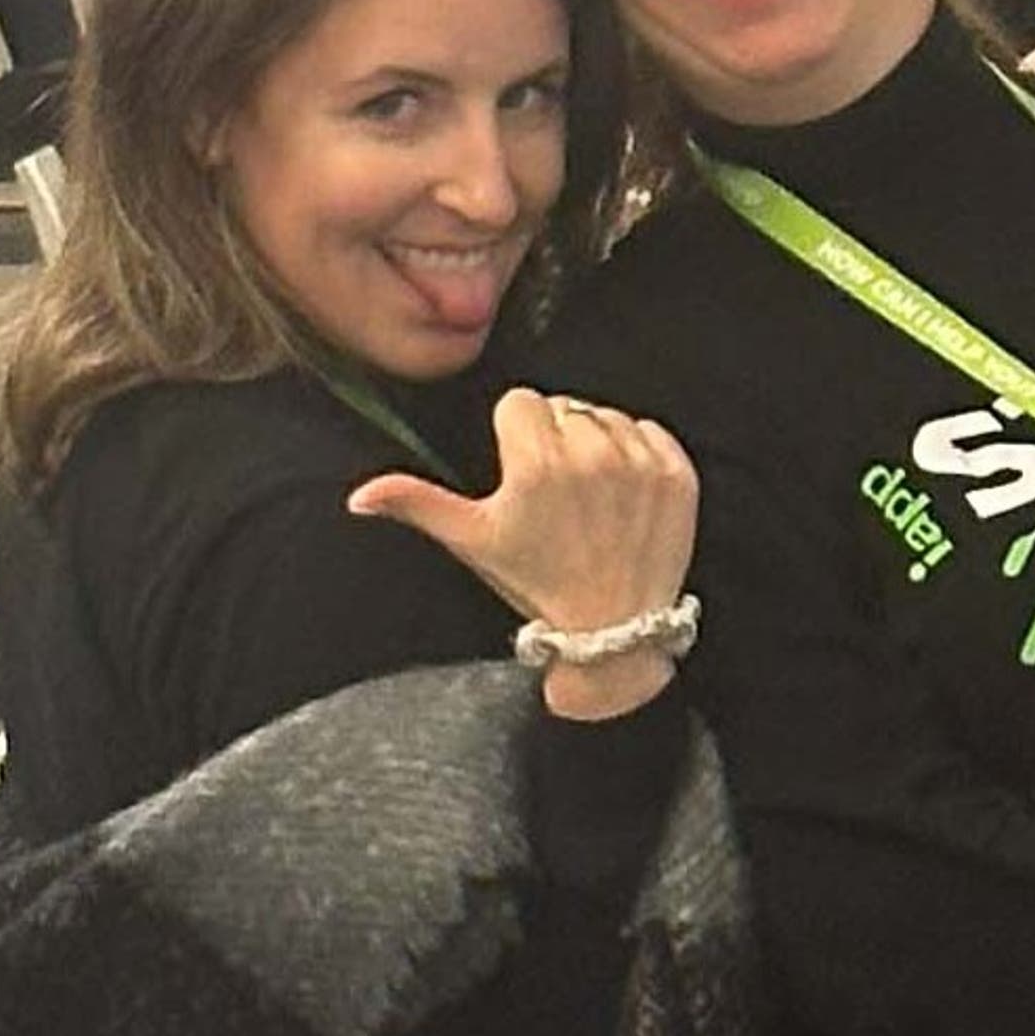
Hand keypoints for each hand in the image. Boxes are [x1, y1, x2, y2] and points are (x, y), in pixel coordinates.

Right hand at [350, 384, 698, 661]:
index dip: (516, 439)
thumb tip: (357, 496)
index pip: (520, 403)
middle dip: (556, 439)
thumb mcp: (473, 543)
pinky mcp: (677, 475)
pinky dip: (639, 454)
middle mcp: (590, 453)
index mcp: (535, 461)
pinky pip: (650, 431)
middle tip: (556, 494)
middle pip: (563, 406)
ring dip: (598, 445)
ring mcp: (639, 463)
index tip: (523, 477)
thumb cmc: (538, 585)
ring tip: (591, 499)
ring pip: (606, 415)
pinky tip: (624, 497)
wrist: (614, 632)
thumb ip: (417, 504)